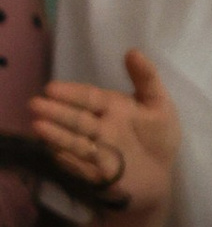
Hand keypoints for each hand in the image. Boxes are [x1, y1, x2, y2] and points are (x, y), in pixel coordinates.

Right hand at [27, 52, 178, 215]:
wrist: (162, 176)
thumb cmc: (159, 138)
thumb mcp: (160, 105)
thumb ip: (147, 79)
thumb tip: (132, 51)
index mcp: (111, 107)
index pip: (88, 97)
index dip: (71, 93)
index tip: (51, 89)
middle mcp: (99, 126)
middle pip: (76, 119)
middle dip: (56, 112)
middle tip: (34, 105)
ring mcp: (96, 149)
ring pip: (75, 140)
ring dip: (57, 134)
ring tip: (37, 128)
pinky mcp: (97, 172)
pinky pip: (81, 166)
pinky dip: (68, 160)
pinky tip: (55, 153)